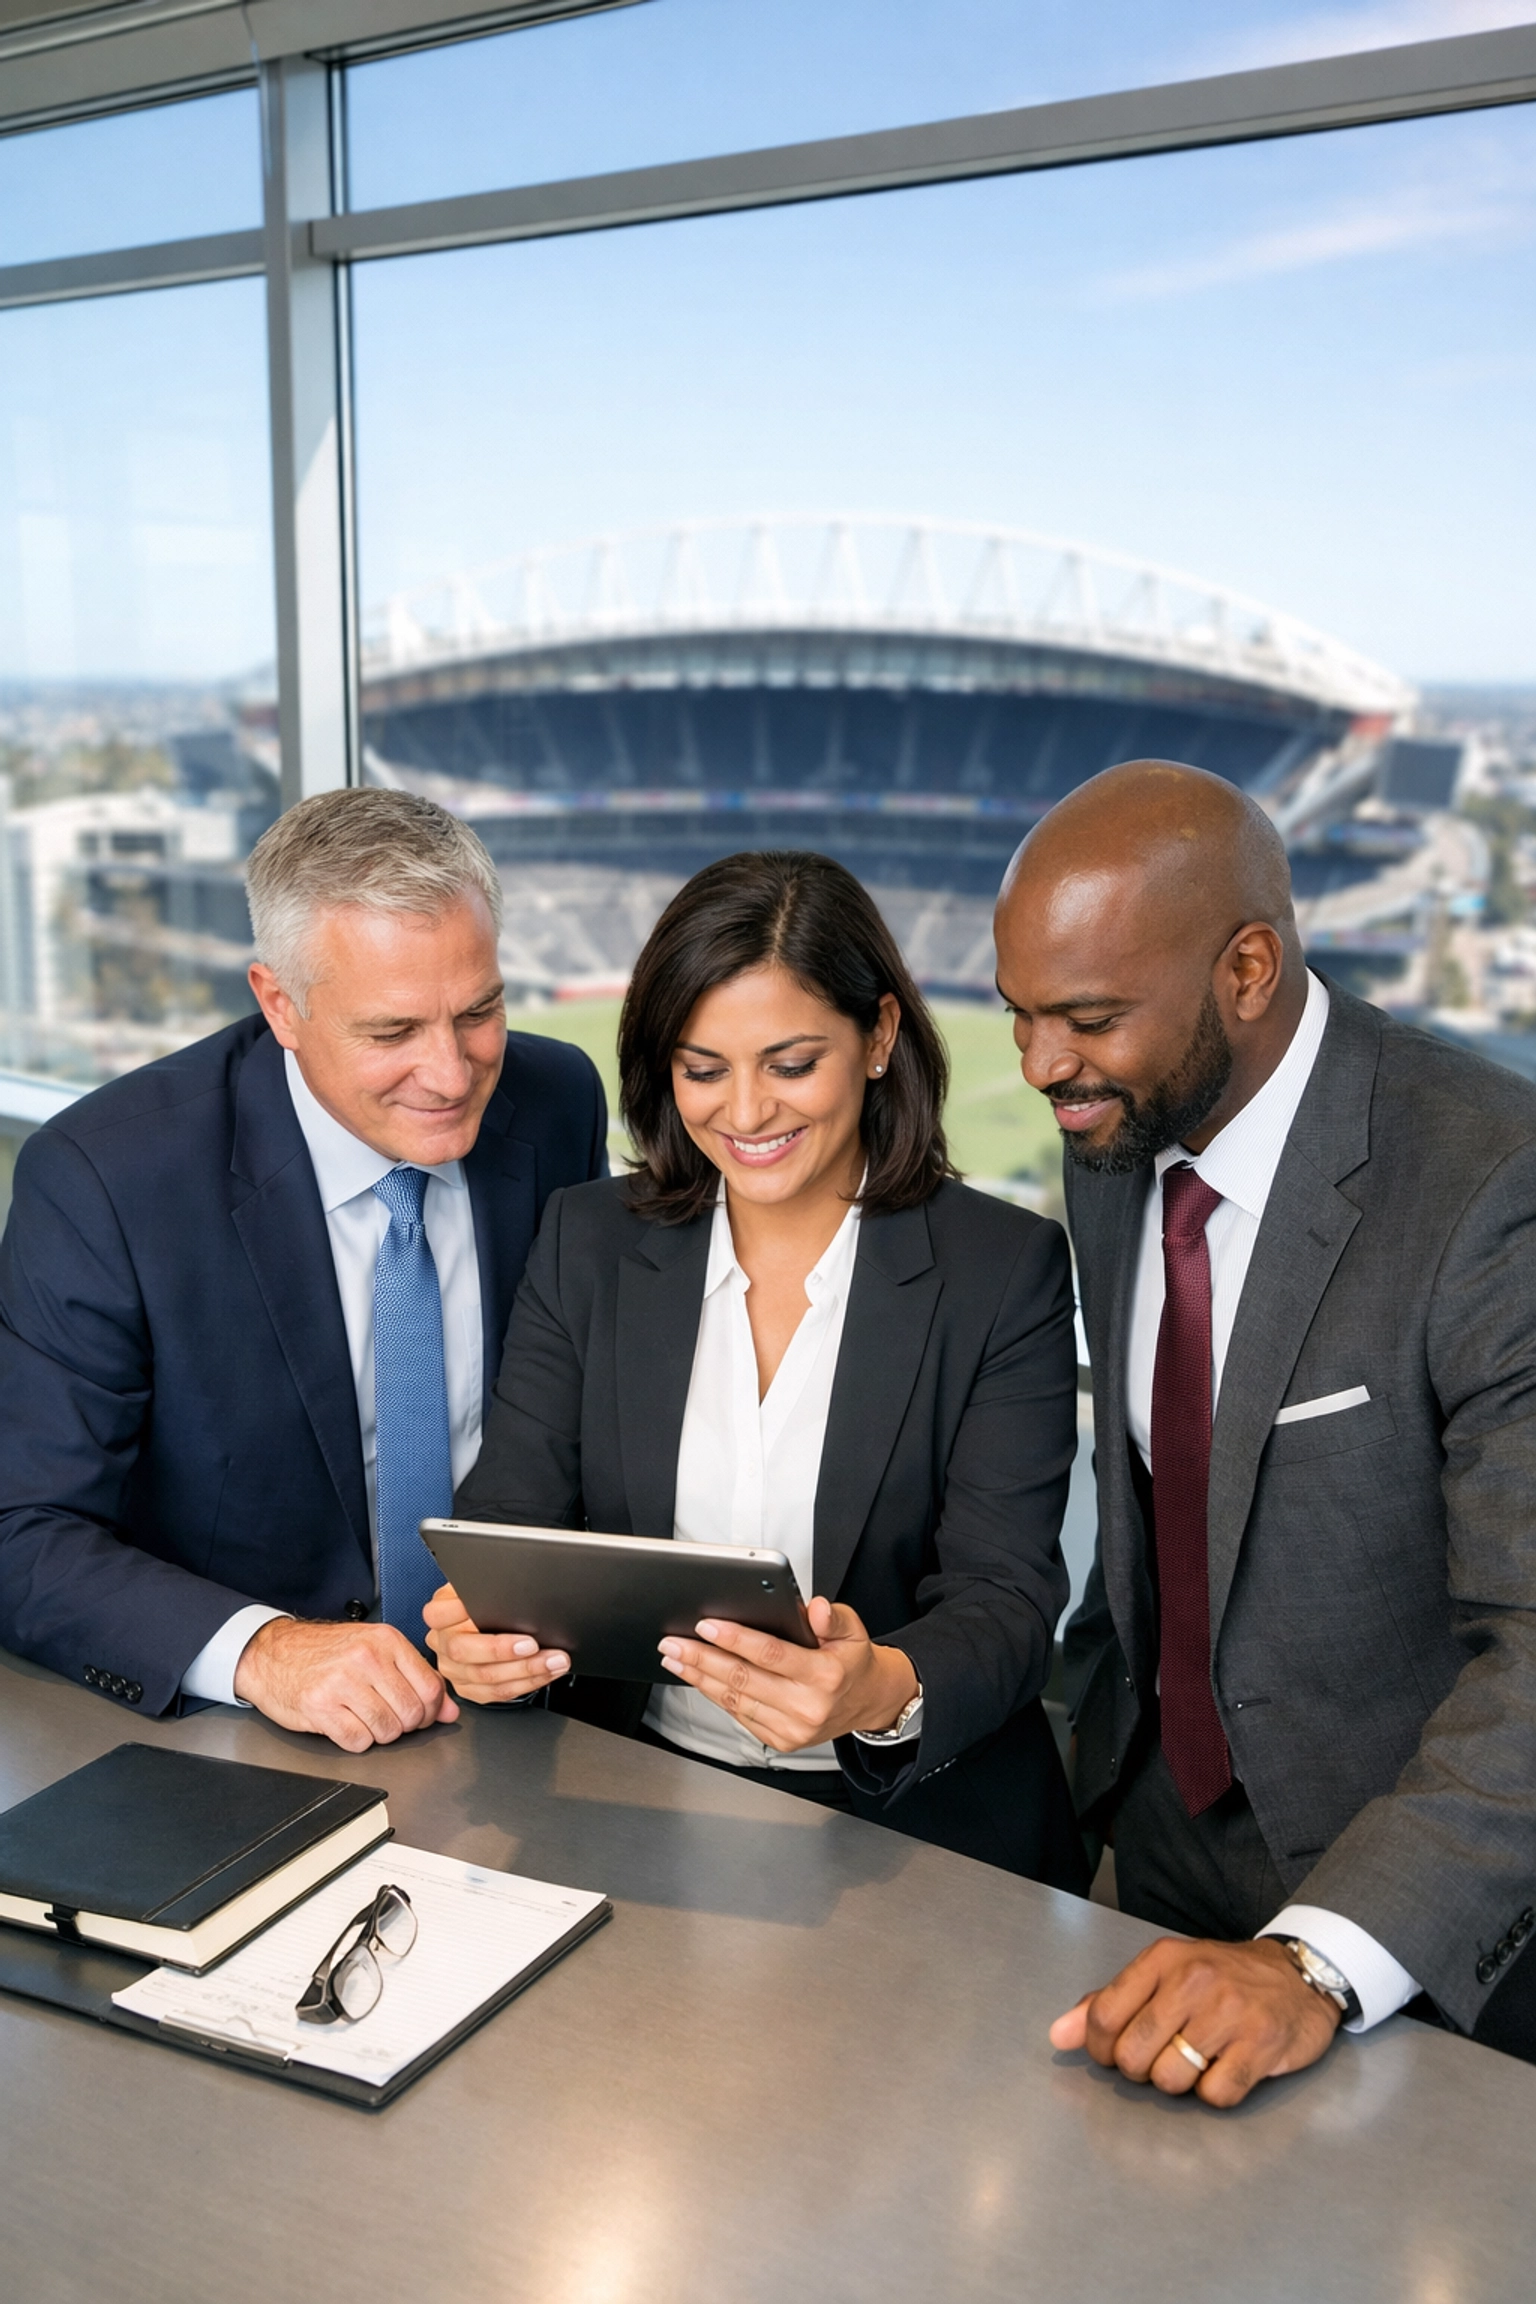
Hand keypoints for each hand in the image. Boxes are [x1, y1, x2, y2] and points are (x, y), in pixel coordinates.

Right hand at [233, 1617, 459, 1753]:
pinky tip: (346, 1724)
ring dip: (380, 1734)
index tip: (419, 1713)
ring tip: (364, 1718)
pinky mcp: (320, 1708)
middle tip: (388, 1717)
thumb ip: (416, 1678)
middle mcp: (366, 1658)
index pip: (431, 1687)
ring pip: (387, 1730)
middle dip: (405, 1725)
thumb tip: (450, 1710)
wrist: (272, 1653)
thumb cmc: (325, 1652)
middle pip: (411, 1713)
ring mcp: (341, 1683)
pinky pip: (358, 1741)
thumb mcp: (375, 1651)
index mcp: (386, 1640)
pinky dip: (356, 1741)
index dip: (430, 1710)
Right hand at [423, 1582, 570, 1704]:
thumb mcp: (484, 1587)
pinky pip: (496, 1693)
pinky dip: (527, 1683)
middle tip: (533, 1644)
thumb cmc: (489, 1602)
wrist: (487, 1625)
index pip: (439, 1614)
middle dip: (502, 1649)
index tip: (497, 1609)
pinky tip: (546, 1673)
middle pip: (462, 1650)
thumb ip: (487, 1587)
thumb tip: (508, 1586)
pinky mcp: (467, 1689)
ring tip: (554, 1660)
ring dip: (525, 1670)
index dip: (464, 1612)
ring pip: (485, 1676)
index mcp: (439, 1615)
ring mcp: (452, 1669)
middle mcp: (442, 1643)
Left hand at [657, 1596, 918, 1751]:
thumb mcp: (853, 1630)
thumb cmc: (852, 1660)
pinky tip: (698, 1678)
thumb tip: (815, 1609)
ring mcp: (793, 1728)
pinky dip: (715, 1695)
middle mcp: (808, 1706)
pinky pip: (740, 1715)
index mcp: (825, 1675)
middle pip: (744, 1679)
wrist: (869, 1702)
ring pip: (735, 1700)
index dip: (736, 1639)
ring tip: (675, 1658)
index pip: (771, 1655)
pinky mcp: (781, 1740)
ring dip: (700, 1678)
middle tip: (672, 1643)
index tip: (705, 1625)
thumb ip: (833, 1617)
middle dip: (702, 1659)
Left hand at [1049, 1936, 1340, 2106]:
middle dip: (1141, 2070)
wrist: (1298, 1975)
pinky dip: (1216, 2093)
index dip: (1100, 2049)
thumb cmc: (1222, 1978)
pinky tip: (1227, 2069)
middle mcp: (1193, 1981)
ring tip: (1198, 2060)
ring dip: (1179, 2083)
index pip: (1103, 2016)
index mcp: (1162, 1960)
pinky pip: (1215, 2096)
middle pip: (1132, 2055)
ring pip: (1170, 2080)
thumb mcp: (1163, 1974)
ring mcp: (1229, 2013)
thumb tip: (1058, 2035)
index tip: (1115, 2053)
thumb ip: (1108, 2002)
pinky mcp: (1261, 2046)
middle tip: (1164, 2056)